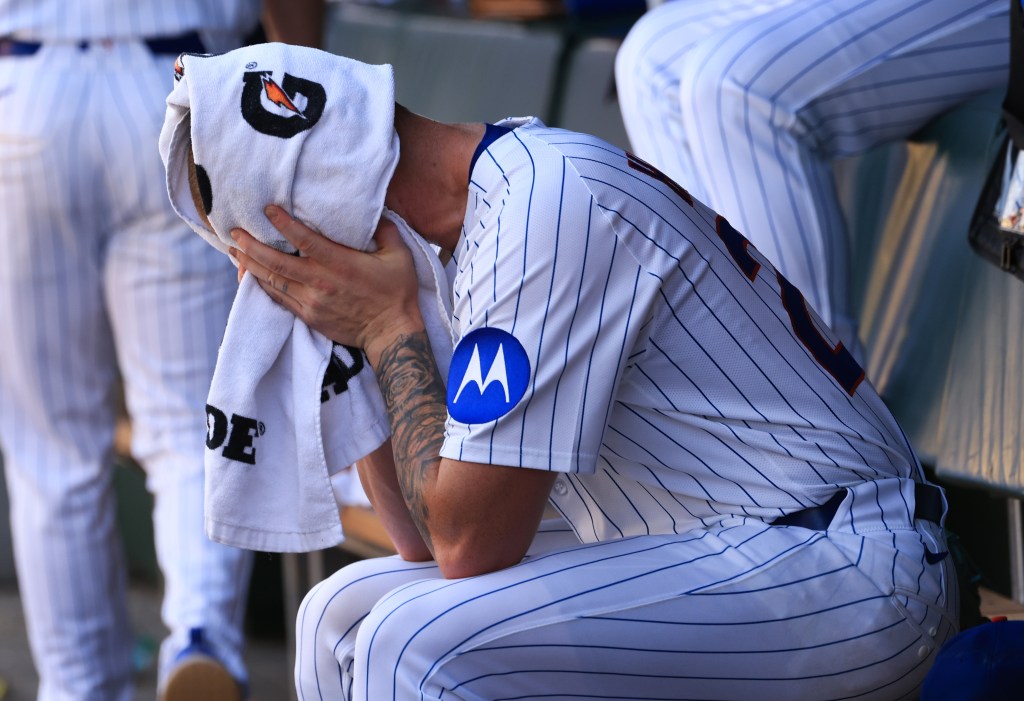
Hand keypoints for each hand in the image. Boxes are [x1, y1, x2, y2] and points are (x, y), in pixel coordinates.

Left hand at [230, 206, 423, 361]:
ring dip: (250, 265)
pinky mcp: (308, 316)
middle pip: (276, 262)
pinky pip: (279, 299)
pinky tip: (251, 276)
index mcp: (340, 263)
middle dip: (252, 246)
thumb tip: (375, 210)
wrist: (391, 334)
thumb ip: (384, 230)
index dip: (283, 223)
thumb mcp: (399, 255)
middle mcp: (320, 282)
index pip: (304, 239)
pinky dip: (262, 286)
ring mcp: (311, 302)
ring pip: (272, 281)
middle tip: (235, 232)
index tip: (268, 209)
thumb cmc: (397, 293)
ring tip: (234, 251)